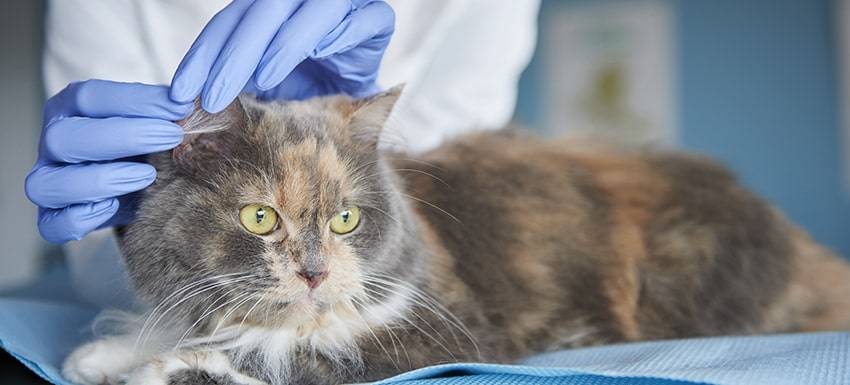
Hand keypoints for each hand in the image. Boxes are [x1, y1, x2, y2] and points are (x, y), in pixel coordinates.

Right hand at [25, 80, 191, 242]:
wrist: (143, 186)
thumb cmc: (149, 144)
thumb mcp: (157, 121)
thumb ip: (168, 111)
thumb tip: (193, 103)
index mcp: (72, 107)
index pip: (91, 97)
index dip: (136, 100)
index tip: (180, 107)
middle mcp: (53, 141)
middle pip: (63, 137)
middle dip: (123, 136)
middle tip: (171, 137)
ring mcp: (47, 180)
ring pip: (47, 182)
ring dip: (101, 180)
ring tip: (148, 176)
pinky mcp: (52, 217)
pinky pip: (51, 224)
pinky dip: (79, 219)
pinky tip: (114, 208)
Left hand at [170, 0, 394, 111]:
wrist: (354, 104)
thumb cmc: (304, 91)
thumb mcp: (259, 86)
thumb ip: (230, 83)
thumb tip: (184, 102)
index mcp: (268, 7)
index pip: (230, 21)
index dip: (203, 54)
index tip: (181, 92)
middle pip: (264, 11)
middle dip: (235, 54)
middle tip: (214, 96)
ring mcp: (342, 3)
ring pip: (312, 8)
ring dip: (284, 43)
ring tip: (264, 79)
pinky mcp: (376, 18)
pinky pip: (362, 19)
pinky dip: (340, 33)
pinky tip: (321, 52)